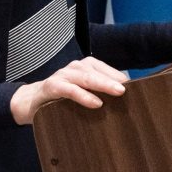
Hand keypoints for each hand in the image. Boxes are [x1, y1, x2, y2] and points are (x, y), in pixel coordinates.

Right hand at [9, 57, 126, 125]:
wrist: (32, 101)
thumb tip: (127, 104)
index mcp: (86, 67)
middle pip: (98, 72)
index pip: (108, 70)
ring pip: (85, 77)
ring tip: (118, 92)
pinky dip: (83, 95)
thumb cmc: (63, 98)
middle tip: (130, 89)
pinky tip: (95, 103)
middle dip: (115, 79)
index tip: (139, 87)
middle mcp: (76, 68)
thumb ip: (101, 95)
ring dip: (102, 84)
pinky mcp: (52, 86)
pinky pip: (69, 89)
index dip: (122, 77)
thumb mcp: (84, 94)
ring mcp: (63, 75)